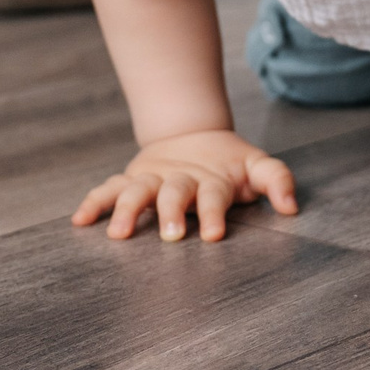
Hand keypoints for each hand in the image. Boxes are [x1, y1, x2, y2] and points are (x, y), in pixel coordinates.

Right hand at [72, 129, 297, 241]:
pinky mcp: (132, 179)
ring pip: (136, 191)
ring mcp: (152, 178)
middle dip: (170, 213)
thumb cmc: (229, 163)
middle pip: (173, 193)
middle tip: (170, 235)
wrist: (193, 134)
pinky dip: (93, 202)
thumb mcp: (256, 166)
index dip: (214, 213)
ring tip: (116, 234)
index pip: (213, 196)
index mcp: (211, 180)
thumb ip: (276, 180)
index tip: (214, 235)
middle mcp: (179, 179)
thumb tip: (291, 207)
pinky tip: (79, 221)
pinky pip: (109, 189)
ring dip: (125, 209)